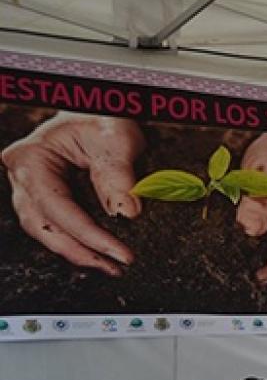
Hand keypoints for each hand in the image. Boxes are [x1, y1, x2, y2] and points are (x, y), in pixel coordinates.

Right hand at [1, 112, 143, 275]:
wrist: (96, 112)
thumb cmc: (103, 117)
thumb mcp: (117, 138)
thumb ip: (120, 174)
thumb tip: (128, 212)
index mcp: (31, 159)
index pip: (59, 209)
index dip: (91, 236)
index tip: (122, 255)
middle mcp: (23, 176)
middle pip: (45, 226)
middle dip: (82, 252)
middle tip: (117, 267)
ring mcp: (30, 189)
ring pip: (47, 231)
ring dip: (79, 252)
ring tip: (112, 266)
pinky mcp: (45, 198)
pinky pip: (57, 226)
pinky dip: (78, 242)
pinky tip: (101, 254)